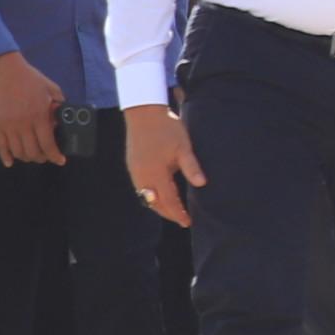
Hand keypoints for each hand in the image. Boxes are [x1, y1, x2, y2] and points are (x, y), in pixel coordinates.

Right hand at [0, 51, 68, 166]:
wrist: (6, 72)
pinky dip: (5, 157)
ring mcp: (8, 126)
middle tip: (47, 156)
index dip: (55, 156)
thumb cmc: (31, 80)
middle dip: (42, 158)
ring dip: (27, 158)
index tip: (60, 160)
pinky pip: (0, 146)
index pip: (48, 144)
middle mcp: (23, 124)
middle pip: (33, 152)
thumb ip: (60, 105)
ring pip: (18, 152)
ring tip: (32, 155)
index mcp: (39, 115)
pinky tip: (10, 162)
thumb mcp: (52, 89)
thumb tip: (62, 120)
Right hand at [124, 104, 205, 227]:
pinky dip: (150, 195)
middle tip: (182, 219)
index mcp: (156, 173)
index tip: (188, 222)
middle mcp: (142, 176)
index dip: (178, 213)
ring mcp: (135, 171)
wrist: (144, 112)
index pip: (168, 201)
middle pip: (155, 203)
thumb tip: (202, 184)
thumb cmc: (166, 128)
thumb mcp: (184, 147)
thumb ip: (192, 167)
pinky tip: (158, 194)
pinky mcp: (132, 165)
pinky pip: (140, 187)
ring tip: (172, 210)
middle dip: (168, 213)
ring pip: (146, 196)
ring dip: (158, 205)